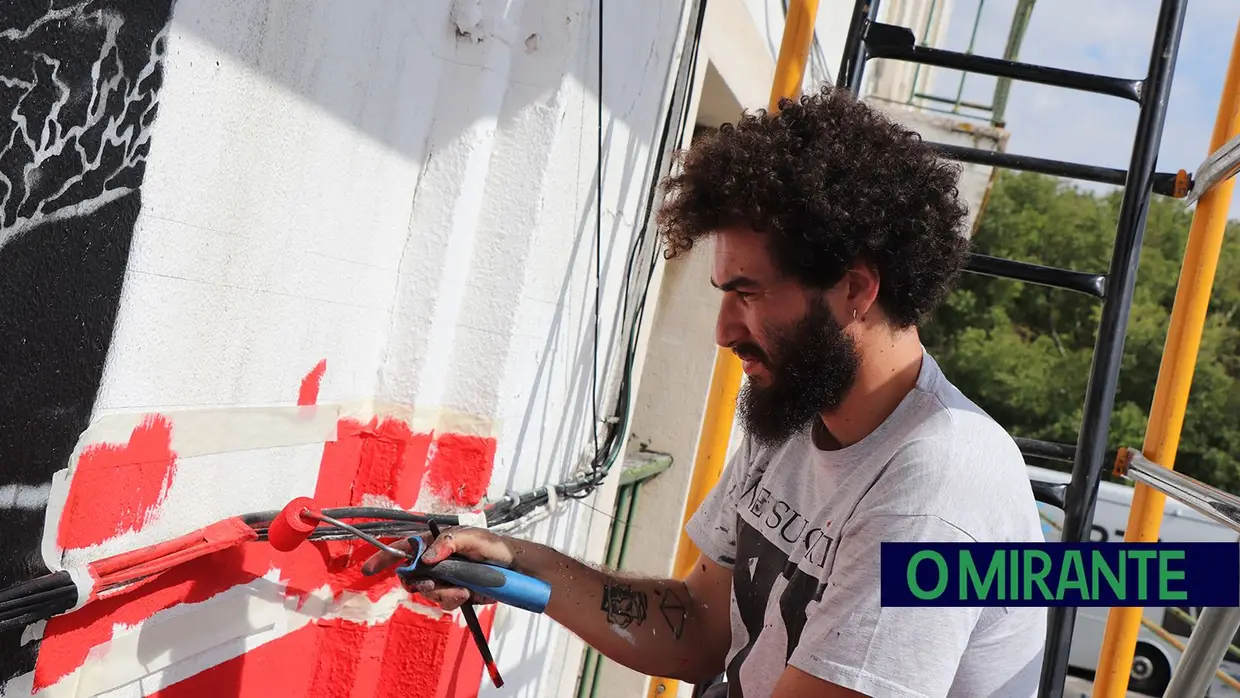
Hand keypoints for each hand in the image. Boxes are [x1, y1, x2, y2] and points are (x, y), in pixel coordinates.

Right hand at [361, 526, 517, 610]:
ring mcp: (443, 578)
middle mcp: (435, 561)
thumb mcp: (472, 537)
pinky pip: (442, 602)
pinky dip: (451, 600)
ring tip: (462, 589)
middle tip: (432, 584)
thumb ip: (448, 542)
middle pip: (410, 576)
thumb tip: (426, 557)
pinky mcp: (453, 593)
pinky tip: (466, 593)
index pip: (402, 549)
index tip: (368, 569)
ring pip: (427, 592)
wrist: (513, 569)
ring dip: (441, 593)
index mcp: (434, 543)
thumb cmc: (492, 546)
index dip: (383, 557)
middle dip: (419, 583)